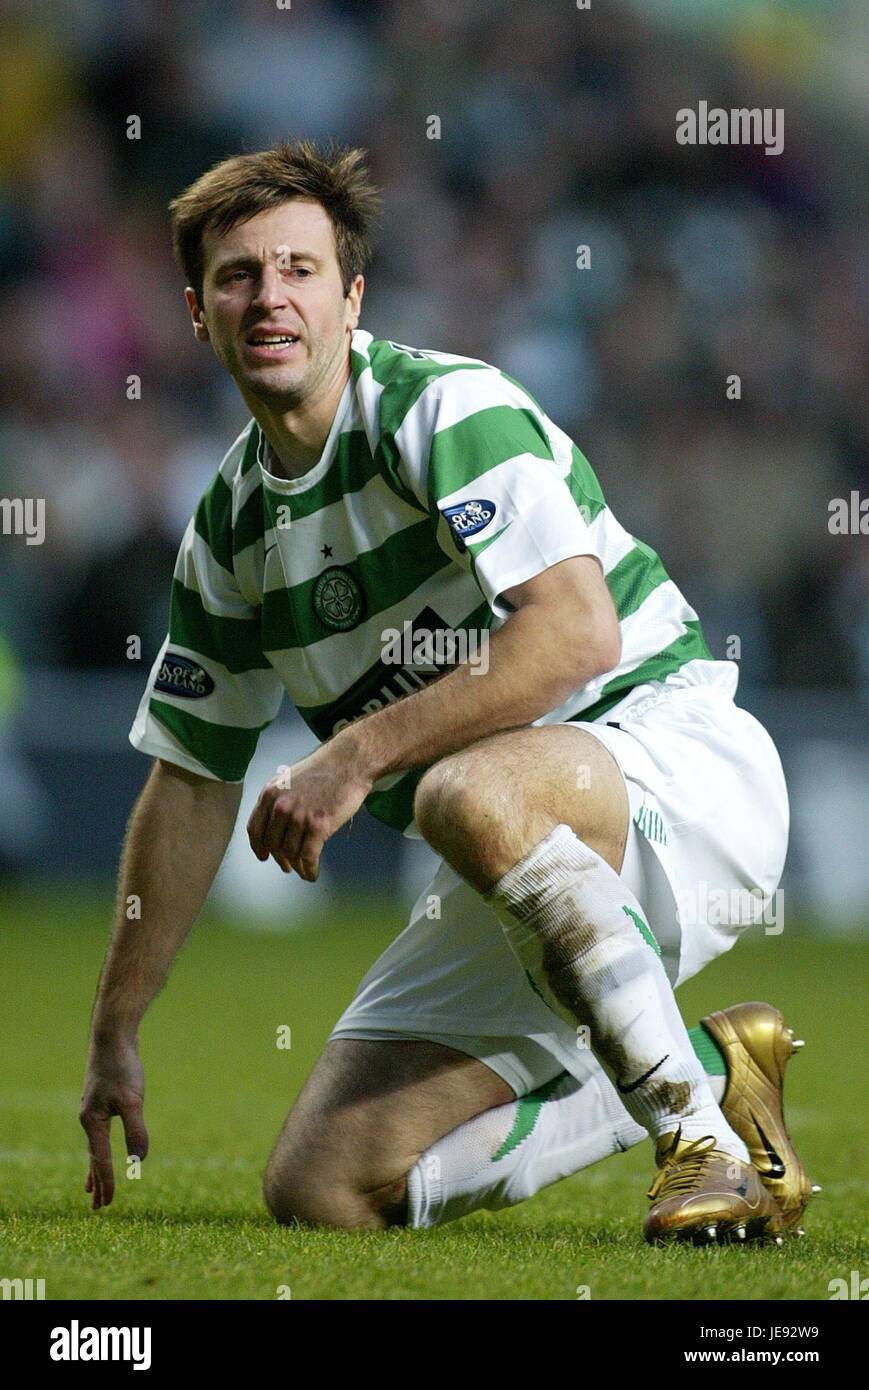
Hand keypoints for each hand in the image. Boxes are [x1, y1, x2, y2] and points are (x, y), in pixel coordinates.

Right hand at [79, 1039, 147, 1209]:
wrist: (113, 1037)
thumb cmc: (122, 1067)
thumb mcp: (133, 1100)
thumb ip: (136, 1131)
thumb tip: (138, 1162)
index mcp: (93, 1122)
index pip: (101, 1161)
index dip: (107, 1183)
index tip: (108, 1204)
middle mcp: (89, 1119)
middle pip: (94, 1158)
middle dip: (98, 1183)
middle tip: (99, 1208)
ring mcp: (94, 1110)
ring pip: (96, 1146)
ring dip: (97, 1168)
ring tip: (93, 1188)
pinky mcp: (102, 1101)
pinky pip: (102, 1132)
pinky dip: (102, 1147)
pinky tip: (105, 1145)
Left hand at [246, 741, 372, 880]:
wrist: (349, 762)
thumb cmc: (324, 768)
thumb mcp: (290, 778)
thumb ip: (280, 799)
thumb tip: (278, 823)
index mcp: (270, 794)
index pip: (255, 829)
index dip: (258, 847)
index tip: (263, 856)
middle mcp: (280, 807)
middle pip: (273, 844)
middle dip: (279, 860)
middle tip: (286, 866)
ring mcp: (299, 817)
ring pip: (290, 853)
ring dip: (296, 867)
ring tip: (302, 870)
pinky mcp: (318, 826)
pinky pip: (308, 857)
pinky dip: (309, 870)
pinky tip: (312, 874)